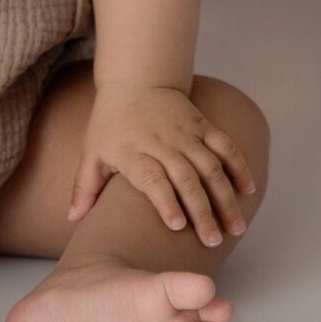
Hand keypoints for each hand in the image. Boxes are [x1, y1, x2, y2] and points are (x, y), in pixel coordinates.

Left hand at [71, 84, 256, 247]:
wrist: (135, 80)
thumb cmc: (110, 122)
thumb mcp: (91, 152)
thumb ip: (84, 187)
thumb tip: (72, 219)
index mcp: (132, 151)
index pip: (152, 178)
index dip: (165, 201)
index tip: (177, 226)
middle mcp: (160, 142)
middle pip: (186, 177)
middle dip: (202, 211)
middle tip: (212, 241)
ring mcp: (185, 132)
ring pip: (211, 166)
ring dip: (225, 198)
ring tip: (235, 228)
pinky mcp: (202, 125)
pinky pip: (225, 146)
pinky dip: (239, 167)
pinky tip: (248, 191)